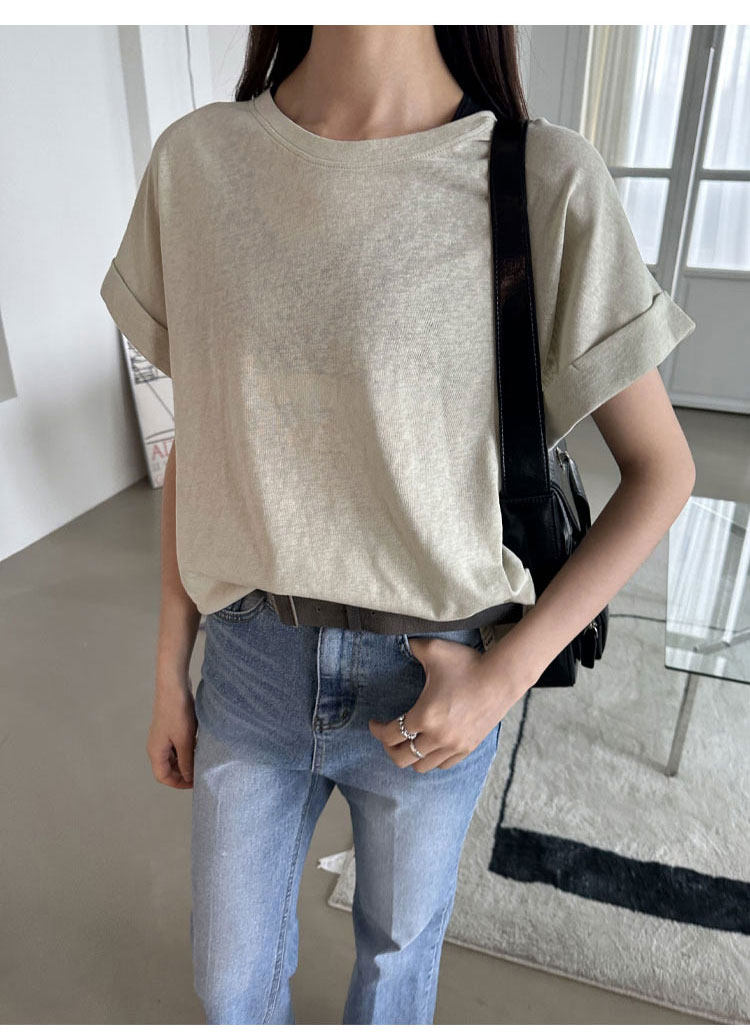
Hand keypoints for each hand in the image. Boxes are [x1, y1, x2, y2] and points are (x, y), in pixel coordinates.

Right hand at [147, 675, 197, 788]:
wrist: (174, 686)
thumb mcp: (185, 741)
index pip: (163, 776)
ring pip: (174, 756)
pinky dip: (187, 749)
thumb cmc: (177, 713)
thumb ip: (187, 761)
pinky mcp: (170, 727)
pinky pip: (177, 745)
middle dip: (183, 773)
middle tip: (201, 772)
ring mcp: (163, 736)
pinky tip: (200, 745)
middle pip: (168, 767)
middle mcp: (157, 745)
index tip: (195, 783)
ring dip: (186, 760)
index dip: (178, 783)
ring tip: (202, 759)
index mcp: (156, 751)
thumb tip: (189, 778)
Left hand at [368, 636, 519, 772]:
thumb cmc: (467, 663)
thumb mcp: (434, 650)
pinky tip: (428, 746)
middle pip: (401, 757)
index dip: (377, 730)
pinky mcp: (467, 748)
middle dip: (389, 748)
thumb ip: (412, 647)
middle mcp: (437, 737)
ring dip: (409, 756)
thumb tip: (401, 642)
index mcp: (424, 715)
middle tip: (387, 735)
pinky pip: (442, 765)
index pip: (390, 735)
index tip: (374, 723)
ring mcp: (454, 745)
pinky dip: (430, 759)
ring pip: (421, 766)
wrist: (502, 677)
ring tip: (407, 742)